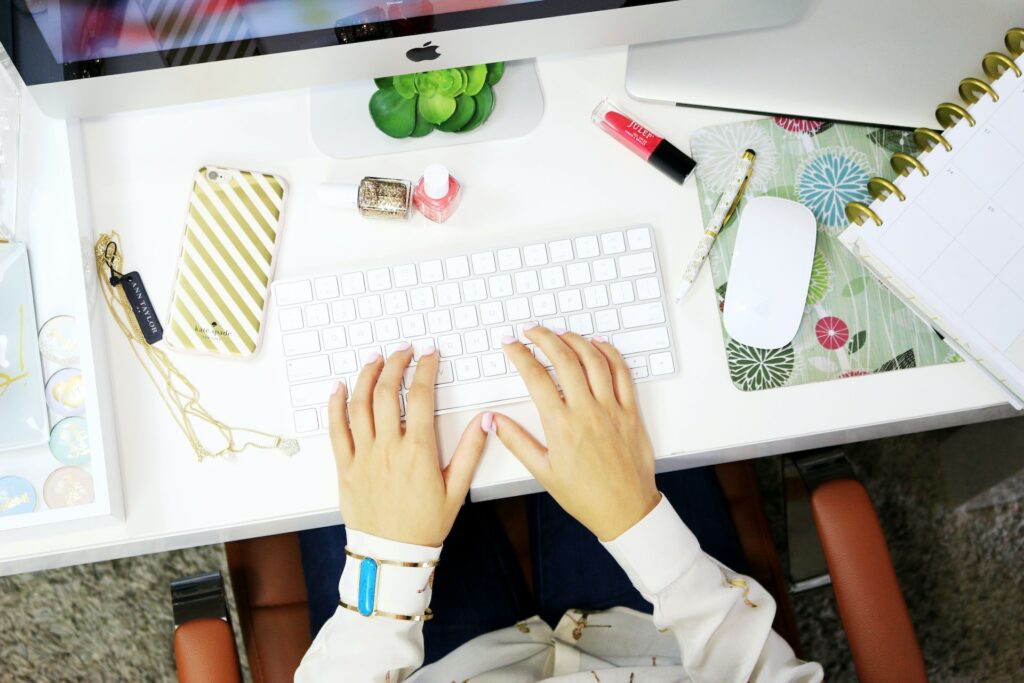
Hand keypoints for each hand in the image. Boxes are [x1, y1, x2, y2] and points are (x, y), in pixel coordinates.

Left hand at [326, 344, 490, 547]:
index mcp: (418, 451)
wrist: (391, 555)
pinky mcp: (345, 467)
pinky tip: (339, 388)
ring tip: (375, 360)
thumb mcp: (457, 489)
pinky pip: (336, 429)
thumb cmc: (424, 525)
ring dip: (366, 376)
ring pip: (359, 404)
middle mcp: (388, 448)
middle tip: (403, 352)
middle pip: (386, 392)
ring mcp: (363, 456)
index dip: (425, 369)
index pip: (420, 396)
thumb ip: (471, 451)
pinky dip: (335, 405)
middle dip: (395, 364)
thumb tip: (486, 420)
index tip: (430, 355)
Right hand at [493, 325, 660, 540]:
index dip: (520, 355)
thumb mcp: (543, 472)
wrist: (625, 510)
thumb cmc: (585, 496)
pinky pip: (622, 373)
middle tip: (532, 329)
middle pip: (564, 359)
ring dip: (575, 339)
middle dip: (544, 337)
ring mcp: (611, 409)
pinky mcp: (630, 412)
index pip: (535, 377)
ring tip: (560, 332)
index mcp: (561, 426)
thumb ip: (517, 441)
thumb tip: (494, 420)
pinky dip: (610, 353)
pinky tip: (598, 344)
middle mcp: (587, 412)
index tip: (511, 344)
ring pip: (594, 360)